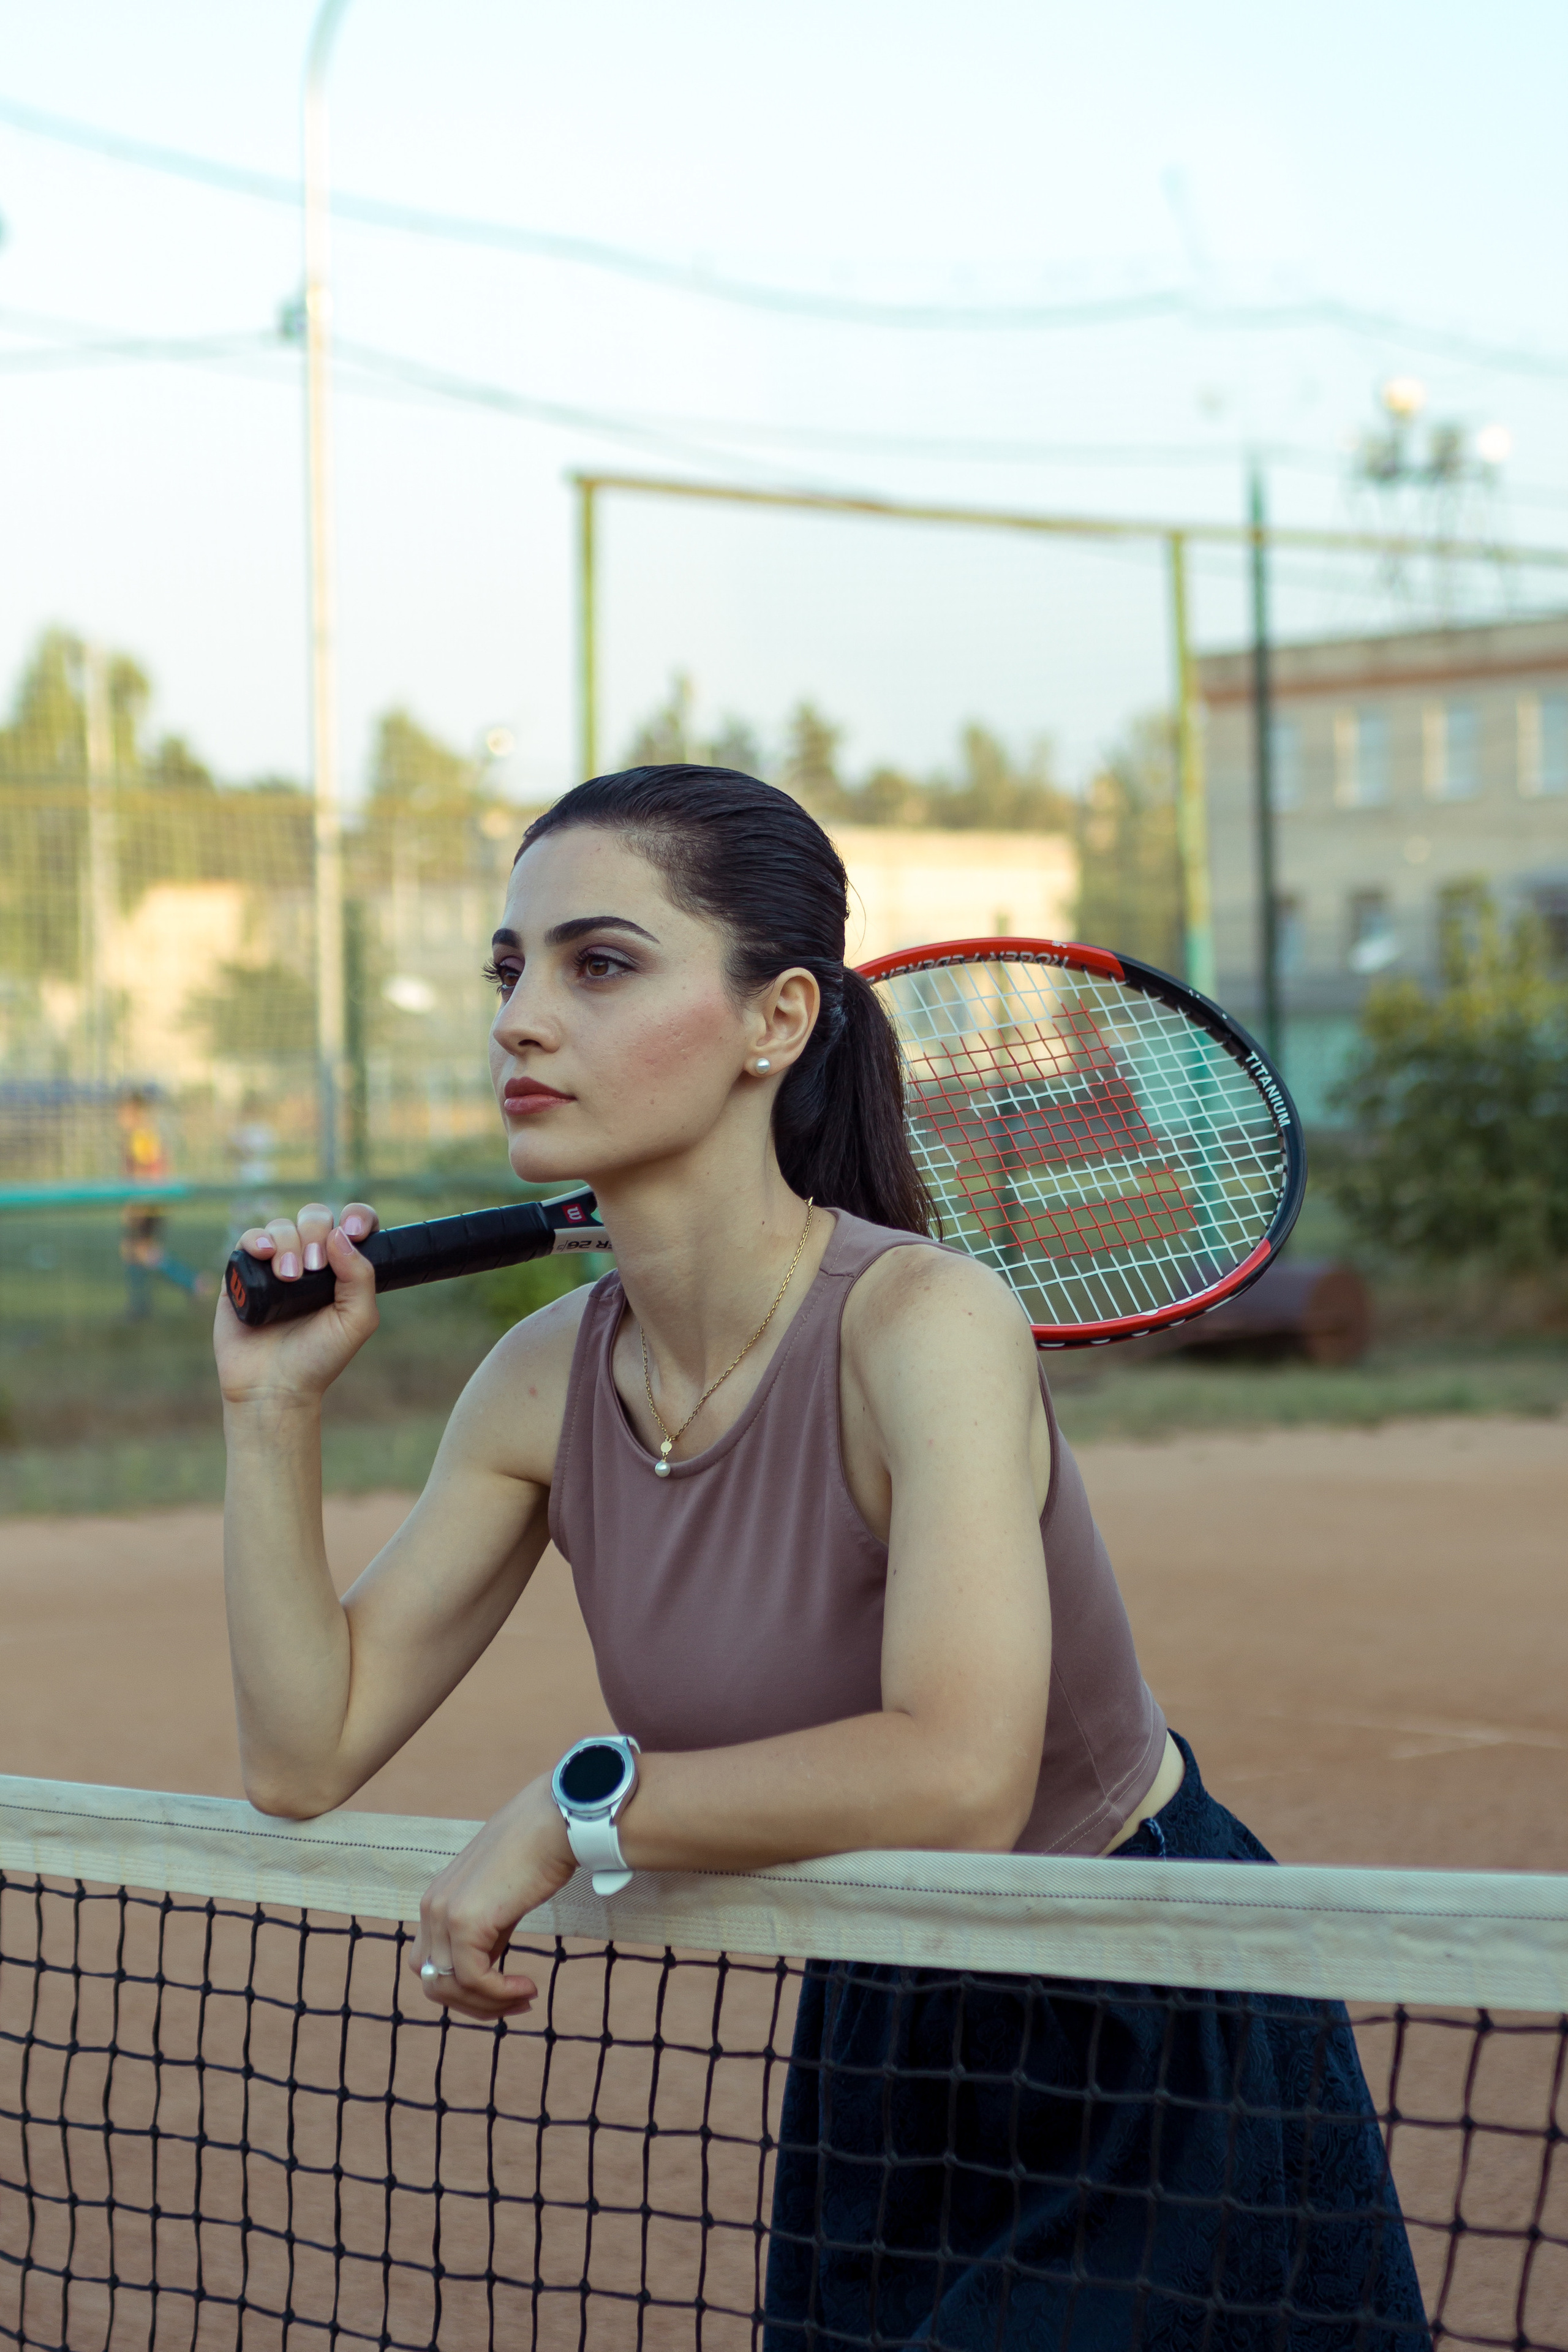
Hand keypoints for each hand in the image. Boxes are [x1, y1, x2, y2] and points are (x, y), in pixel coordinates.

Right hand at [213, 1200, 381, 1408]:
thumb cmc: (319, 1357)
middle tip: (313, 1269)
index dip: (357, 1217)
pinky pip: (249, 1239)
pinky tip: (262, 1253)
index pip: (352, 1225)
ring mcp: (275, 1265)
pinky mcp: (243, 1273)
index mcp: (341, 1269)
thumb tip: (340, 1234)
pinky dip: (257, 1239)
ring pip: (282, 1226)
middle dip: (315, 1234)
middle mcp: (309, 1261)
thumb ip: (360, 1277)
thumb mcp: (356, 1320)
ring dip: (287, 1244)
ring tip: (288, 1277)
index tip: (355, 1230)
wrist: (274, 1386)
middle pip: (315, 1218)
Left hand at [411, 1778, 576, 2022]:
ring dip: (488, 2004)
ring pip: (449, 1987)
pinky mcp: (466, 1920)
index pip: (431, 1966)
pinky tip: (527, 1987)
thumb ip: (486, 1932)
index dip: (465, 1990)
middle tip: (516, 2003)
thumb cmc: (537, 1853)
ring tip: (525, 1997)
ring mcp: (444, 1913)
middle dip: (474, 2004)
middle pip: (434, 1983)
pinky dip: (498, 1994)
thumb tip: (487, 1970)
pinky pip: (473, 1979)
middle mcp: (431, 1907)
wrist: (553, 1821)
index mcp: (437, 1900)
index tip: (507, 1993)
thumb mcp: (501, 1900)